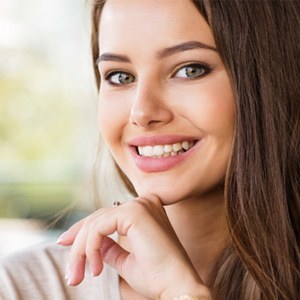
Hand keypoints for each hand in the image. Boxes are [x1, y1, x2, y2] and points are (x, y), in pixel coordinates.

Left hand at [57, 195, 210, 298]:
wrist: (176, 287)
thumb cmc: (156, 277)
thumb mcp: (126, 260)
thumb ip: (111, 248)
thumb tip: (94, 244)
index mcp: (145, 210)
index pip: (107, 215)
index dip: (84, 230)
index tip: (65, 244)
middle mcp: (144, 202)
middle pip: (99, 217)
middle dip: (78, 243)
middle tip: (71, 271)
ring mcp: (140, 204)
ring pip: (96, 222)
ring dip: (81, 250)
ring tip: (79, 275)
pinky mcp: (135, 212)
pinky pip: (99, 227)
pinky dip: (90, 248)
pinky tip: (96, 267)